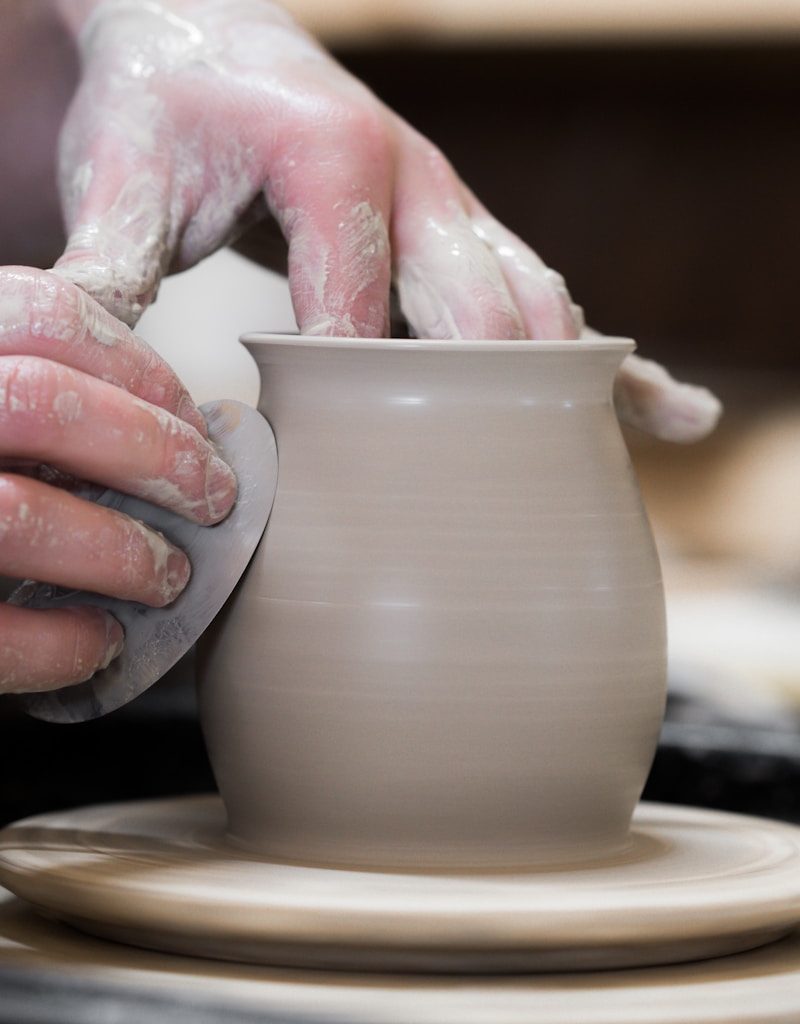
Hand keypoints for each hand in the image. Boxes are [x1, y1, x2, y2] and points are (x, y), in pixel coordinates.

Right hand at [0, 266, 236, 693]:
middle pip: (42, 403)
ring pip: (14, 516)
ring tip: (167, 576)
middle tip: (212, 498)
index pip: (42, 315)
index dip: (140, 368)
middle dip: (155, 453)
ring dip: (119, 553)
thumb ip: (36, 379)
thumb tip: (174, 418)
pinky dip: (57, 644)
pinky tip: (98, 643)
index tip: (192, 418)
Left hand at [53, 0, 719, 440]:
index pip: (355, 304)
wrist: (206, 33)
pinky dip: (617, 364)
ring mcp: (456, 209)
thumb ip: (106, 274)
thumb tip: (89, 381)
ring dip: (571, 386)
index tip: (345, 477)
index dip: (353, 396)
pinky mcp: (470, 234)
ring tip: (615, 463)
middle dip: (483, 402)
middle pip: (480, 308)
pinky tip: (673, 412)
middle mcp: (418, 179)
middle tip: (490, 495)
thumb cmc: (165, 113)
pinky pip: (559, 300)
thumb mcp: (121, 183)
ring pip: (537, 305)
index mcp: (332, 158)